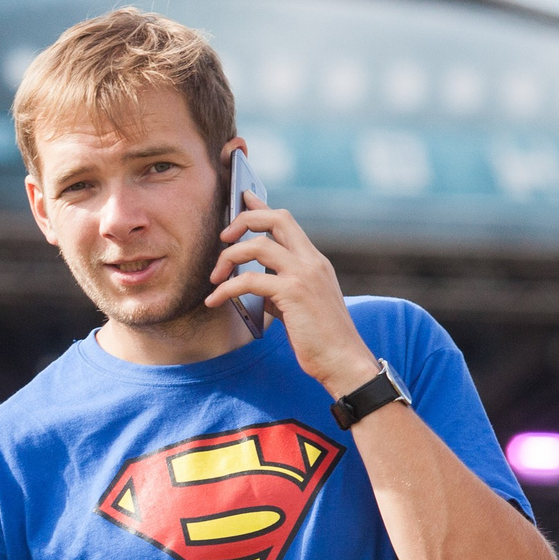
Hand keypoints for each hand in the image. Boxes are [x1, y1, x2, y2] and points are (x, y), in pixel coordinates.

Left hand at [205, 180, 374, 398]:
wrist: (344, 361)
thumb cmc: (322, 339)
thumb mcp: (302, 305)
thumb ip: (282, 288)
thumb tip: (255, 283)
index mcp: (315, 261)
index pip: (286, 221)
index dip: (261, 207)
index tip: (243, 198)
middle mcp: (312, 261)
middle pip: (276, 219)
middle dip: (244, 220)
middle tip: (223, 238)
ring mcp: (304, 275)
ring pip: (258, 246)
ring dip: (228, 258)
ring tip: (214, 278)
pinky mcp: (293, 293)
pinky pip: (249, 280)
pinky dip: (226, 288)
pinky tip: (214, 300)